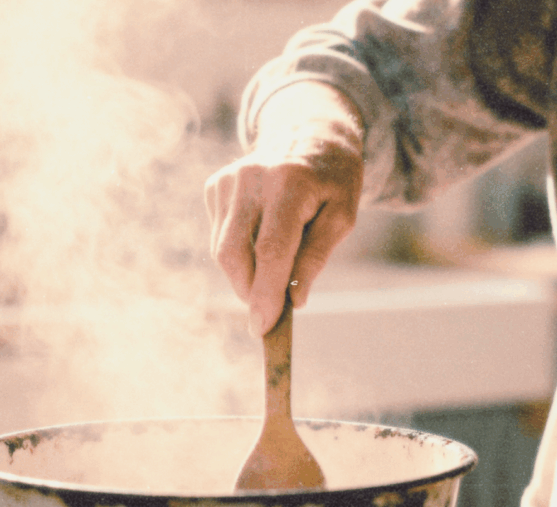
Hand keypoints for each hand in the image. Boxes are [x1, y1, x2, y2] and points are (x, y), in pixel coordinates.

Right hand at [204, 83, 363, 335]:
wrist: (309, 131)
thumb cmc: (332, 181)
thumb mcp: (342, 217)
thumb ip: (316, 257)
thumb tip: (294, 299)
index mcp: (289, 183)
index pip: (271, 249)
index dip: (265, 292)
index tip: (263, 326)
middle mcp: (251, 178)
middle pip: (235, 253)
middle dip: (249, 291)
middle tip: (267, 314)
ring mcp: (227, 180)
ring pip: (223, 249)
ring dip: (245, 274)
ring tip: (273, 271)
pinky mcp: (215, 186)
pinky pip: (221, 236)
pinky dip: (240, 252)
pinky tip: (262, 238)